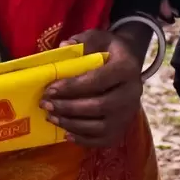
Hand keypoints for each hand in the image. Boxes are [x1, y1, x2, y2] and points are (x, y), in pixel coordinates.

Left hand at [40, 27, 144, 148]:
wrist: (129, 65)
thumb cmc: (109, 51)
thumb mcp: (99, 38)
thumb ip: (83, 41)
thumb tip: (64, 47)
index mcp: (128, 68)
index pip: (99, 80)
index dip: (72, 87)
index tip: (50, 89)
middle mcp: (133, 93)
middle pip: (100, 106)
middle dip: (69, 107)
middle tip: (46, 104)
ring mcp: (129, 113)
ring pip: (100, 126)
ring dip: (72, 124)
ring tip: (51, 117)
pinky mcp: (123, 128)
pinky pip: (103, 140)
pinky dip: (83, 140)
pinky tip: (66, 133)